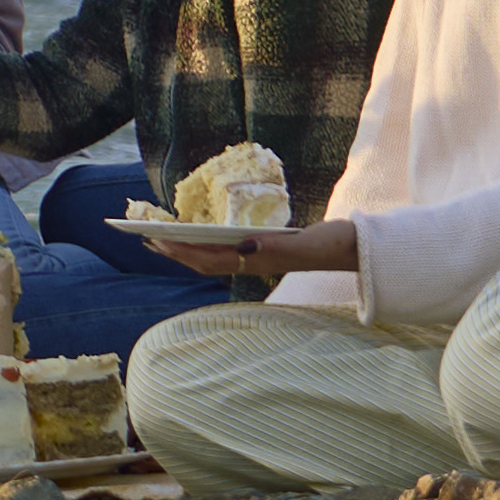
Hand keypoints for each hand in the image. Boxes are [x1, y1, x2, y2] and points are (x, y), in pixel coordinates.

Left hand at [131, 215, 357, 278]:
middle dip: (174, 253)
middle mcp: (255, 262)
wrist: (355, 249)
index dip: (181, 251)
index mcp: (260, 260)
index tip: (156, 241)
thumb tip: (242, 247)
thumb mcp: (307, 241)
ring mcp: (259, 259)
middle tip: (145, 239)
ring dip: (186, 251)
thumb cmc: (332, 242)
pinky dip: (205, 246)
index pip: (211, 259)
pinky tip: (198, 237)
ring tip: (162, 240)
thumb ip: (276, 246)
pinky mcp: (265, 252)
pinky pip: (226, 252)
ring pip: (213, 259)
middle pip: (205, 262)